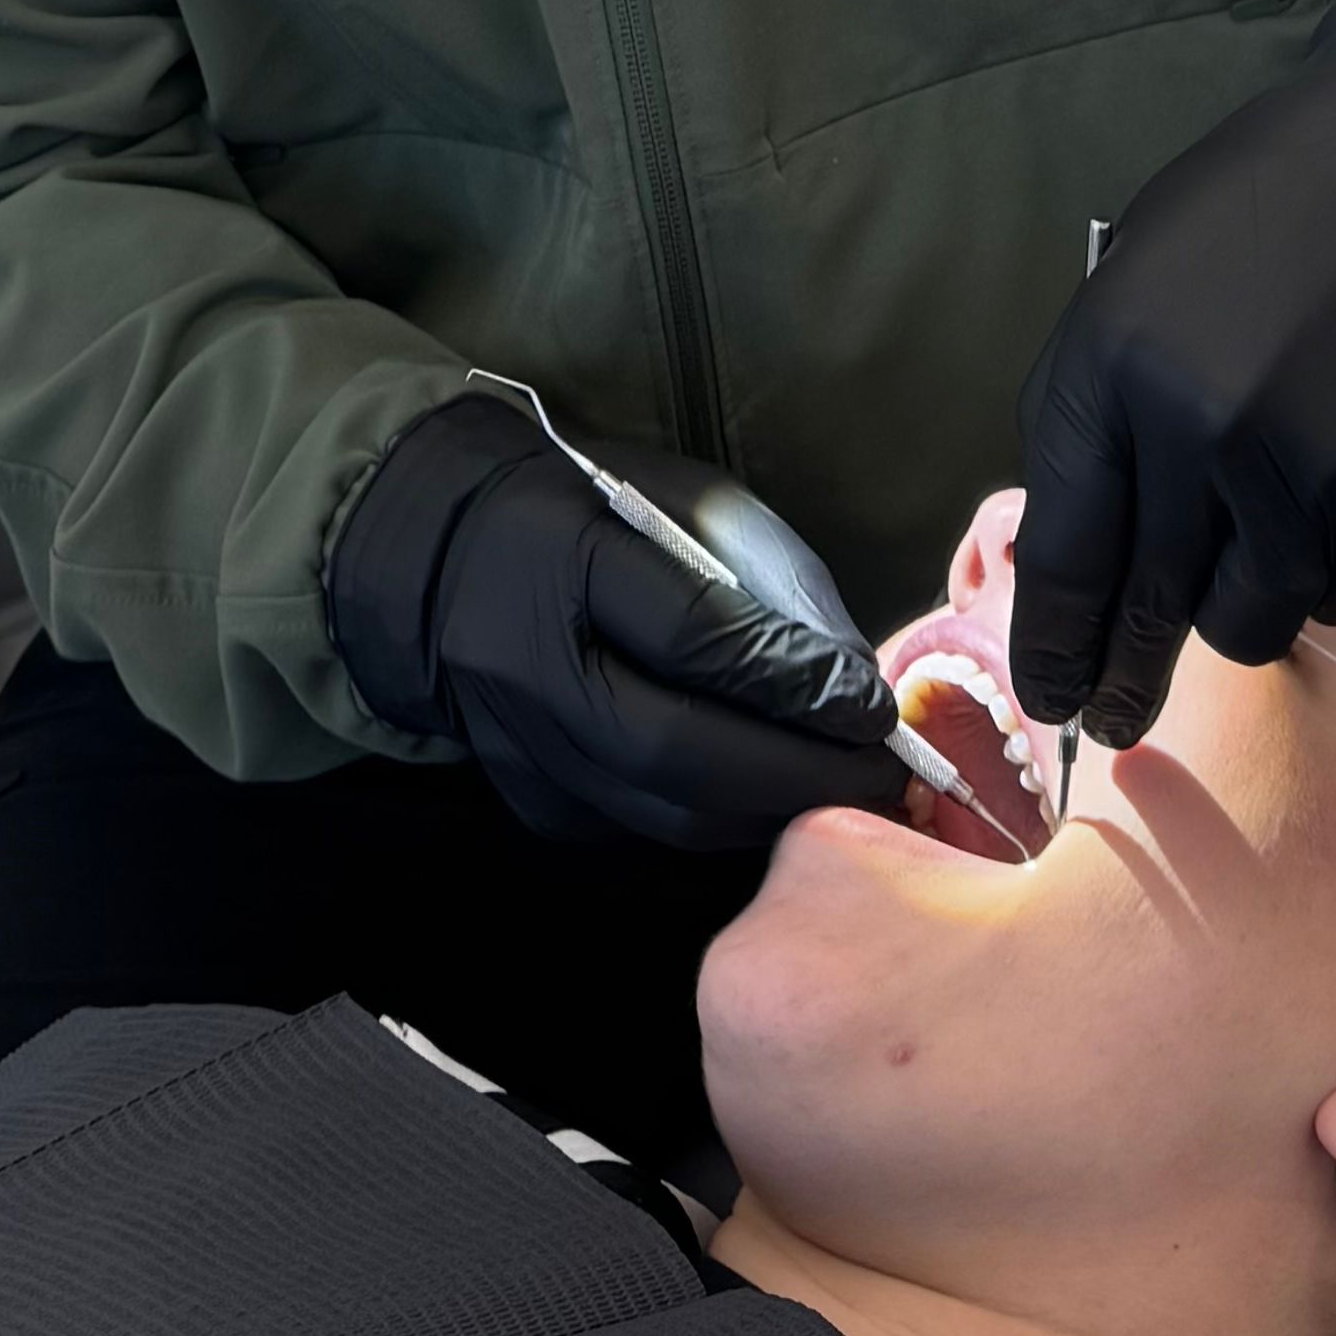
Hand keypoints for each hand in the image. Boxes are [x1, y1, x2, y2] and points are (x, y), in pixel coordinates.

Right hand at [326, 393, 914, 849]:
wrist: (450, 561)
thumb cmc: (591, 511)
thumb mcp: (686, 503)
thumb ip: (770, 585)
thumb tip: (853, 683)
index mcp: (564, 560)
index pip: (692, 636)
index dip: (793, 680)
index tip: (874, 704)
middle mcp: (532, 669)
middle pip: (680, 753)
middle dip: (798, 774)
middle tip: (884, 775)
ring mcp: (525, 752)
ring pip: (669, 816)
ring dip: (770, 812)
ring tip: (847, 792)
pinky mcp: (536, 806)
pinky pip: (648, 832)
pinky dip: (721, 821)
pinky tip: (769, 797)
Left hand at [1008, 0, 1335, 747]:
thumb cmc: (1271, 207)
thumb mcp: (1140, 282)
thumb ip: (1104, 413)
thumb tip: (1076, 551)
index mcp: (1109, 368)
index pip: (1065, 552)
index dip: (1054, 644)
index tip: (1051, 702)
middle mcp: (1191, 430)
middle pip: (1150, 606)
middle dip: (1129, 677)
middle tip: (1119, 724)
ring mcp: (1298, 470)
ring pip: (1251, 619)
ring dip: (1249, 600)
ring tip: (1263, 548)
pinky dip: (1335, 567)